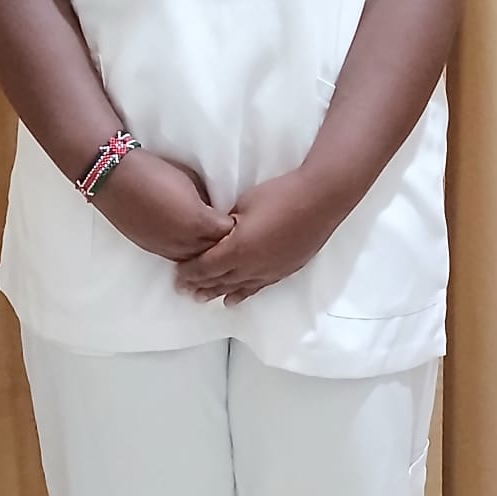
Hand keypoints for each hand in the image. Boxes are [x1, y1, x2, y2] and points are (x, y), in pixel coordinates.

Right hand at [94, 152, 234, 262]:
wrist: (115, 178)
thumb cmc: (154, 171)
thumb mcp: (190, 181)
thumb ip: (207, 201)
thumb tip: (214, 210)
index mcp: (198, 221)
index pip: (229, 235)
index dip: (238, 229)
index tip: (244, 223)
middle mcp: (185, 241)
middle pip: (215, 253)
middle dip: (225, 246)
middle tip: (234, 238)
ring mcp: (167, 248)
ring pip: (196, 261)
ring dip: (206, 254)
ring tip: (214, 245)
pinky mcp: (152, 250)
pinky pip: (178, 258)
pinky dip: (188, 255)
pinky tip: (193, 247)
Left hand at [174, 171, 338, 304]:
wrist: (319, 200)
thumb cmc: (279, 195)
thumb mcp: (243, 204)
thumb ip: (226, 224)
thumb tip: (217, 233)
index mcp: (236, 249)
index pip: (205, 267)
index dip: (189, 272)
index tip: (177, 274)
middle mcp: (250, 267)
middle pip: (218, 281)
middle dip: (199, 285)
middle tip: (184, 290)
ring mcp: (268, 272)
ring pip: (237, 288)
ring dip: (218, 293)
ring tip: (202, 299)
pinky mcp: (284, 271)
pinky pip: (257, 288)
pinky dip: (242, 294)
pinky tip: (233, 299)